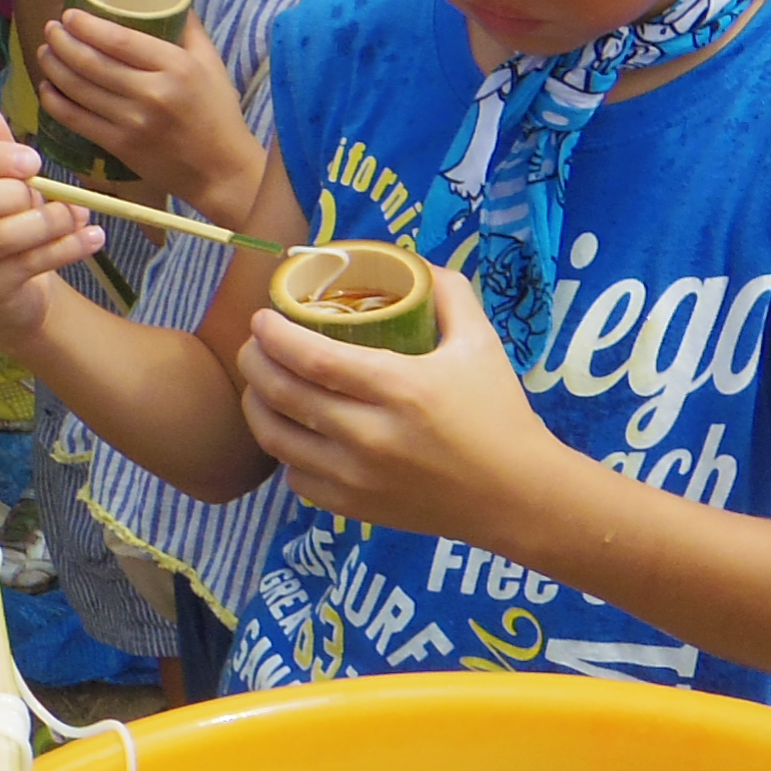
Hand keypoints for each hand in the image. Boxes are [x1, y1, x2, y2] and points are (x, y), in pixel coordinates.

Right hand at [0, 104, 99, 344]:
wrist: (14, 290)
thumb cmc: (3, 223)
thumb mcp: (3, 182)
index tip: (32, 161)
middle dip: (14, 192)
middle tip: (43, 190)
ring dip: (49, 220)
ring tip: (79, 214)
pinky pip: (24, 265)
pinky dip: (66, 248)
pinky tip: (92, 237)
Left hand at [40, 12, 258, 211]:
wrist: (220, 170)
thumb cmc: (217, 112)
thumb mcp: (211, 63)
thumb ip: (189, 28)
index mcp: (176, 67)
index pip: (120, 40)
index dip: (88, 26)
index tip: (70, 15)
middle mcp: (152, 93)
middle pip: (93, 63)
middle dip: (64, 42)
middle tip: (52, 30)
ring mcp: (133, 123)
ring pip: (80, 89)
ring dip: (55, 68)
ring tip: (46, 52)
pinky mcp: (121, 146)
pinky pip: (78, 121)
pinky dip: (56, 103)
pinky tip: (47, 88)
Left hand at [236, 257, 553, 538]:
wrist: (516, 495)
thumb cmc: (499, 414)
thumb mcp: (481, 342)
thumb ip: (448, 292)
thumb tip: (410, 261)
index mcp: (400, 389)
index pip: (314, 359)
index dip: (275, 335)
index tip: (262, 317)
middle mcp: (371, 436)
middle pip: (284, 395)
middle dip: (255, 362)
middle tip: (254, 343)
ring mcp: (358, 478)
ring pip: (278, 440)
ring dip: (258, 406)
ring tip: (260, 383)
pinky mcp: (355, 509)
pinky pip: (297, 478)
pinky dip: (286, 451)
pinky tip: (293, 431)